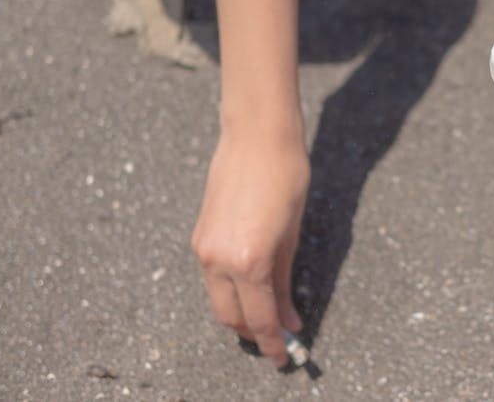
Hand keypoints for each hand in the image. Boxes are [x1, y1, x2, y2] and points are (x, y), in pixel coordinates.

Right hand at [191, 130, 308, 366]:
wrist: (256, 137)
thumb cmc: (287, 178)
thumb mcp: (293, 235)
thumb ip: (285, 281)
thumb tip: (289, 318)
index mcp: (249, 262)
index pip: (259, 319)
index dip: (273, 343)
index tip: (284, 357)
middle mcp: (218, 260)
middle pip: (231, 316)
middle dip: (253, 333)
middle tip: (277, 339)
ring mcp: (204, 249)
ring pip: (218, 298)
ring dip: (240, 311)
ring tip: (268, 314)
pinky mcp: (200, 236)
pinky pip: (212, 277)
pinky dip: (231, 289)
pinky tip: (252, 286)